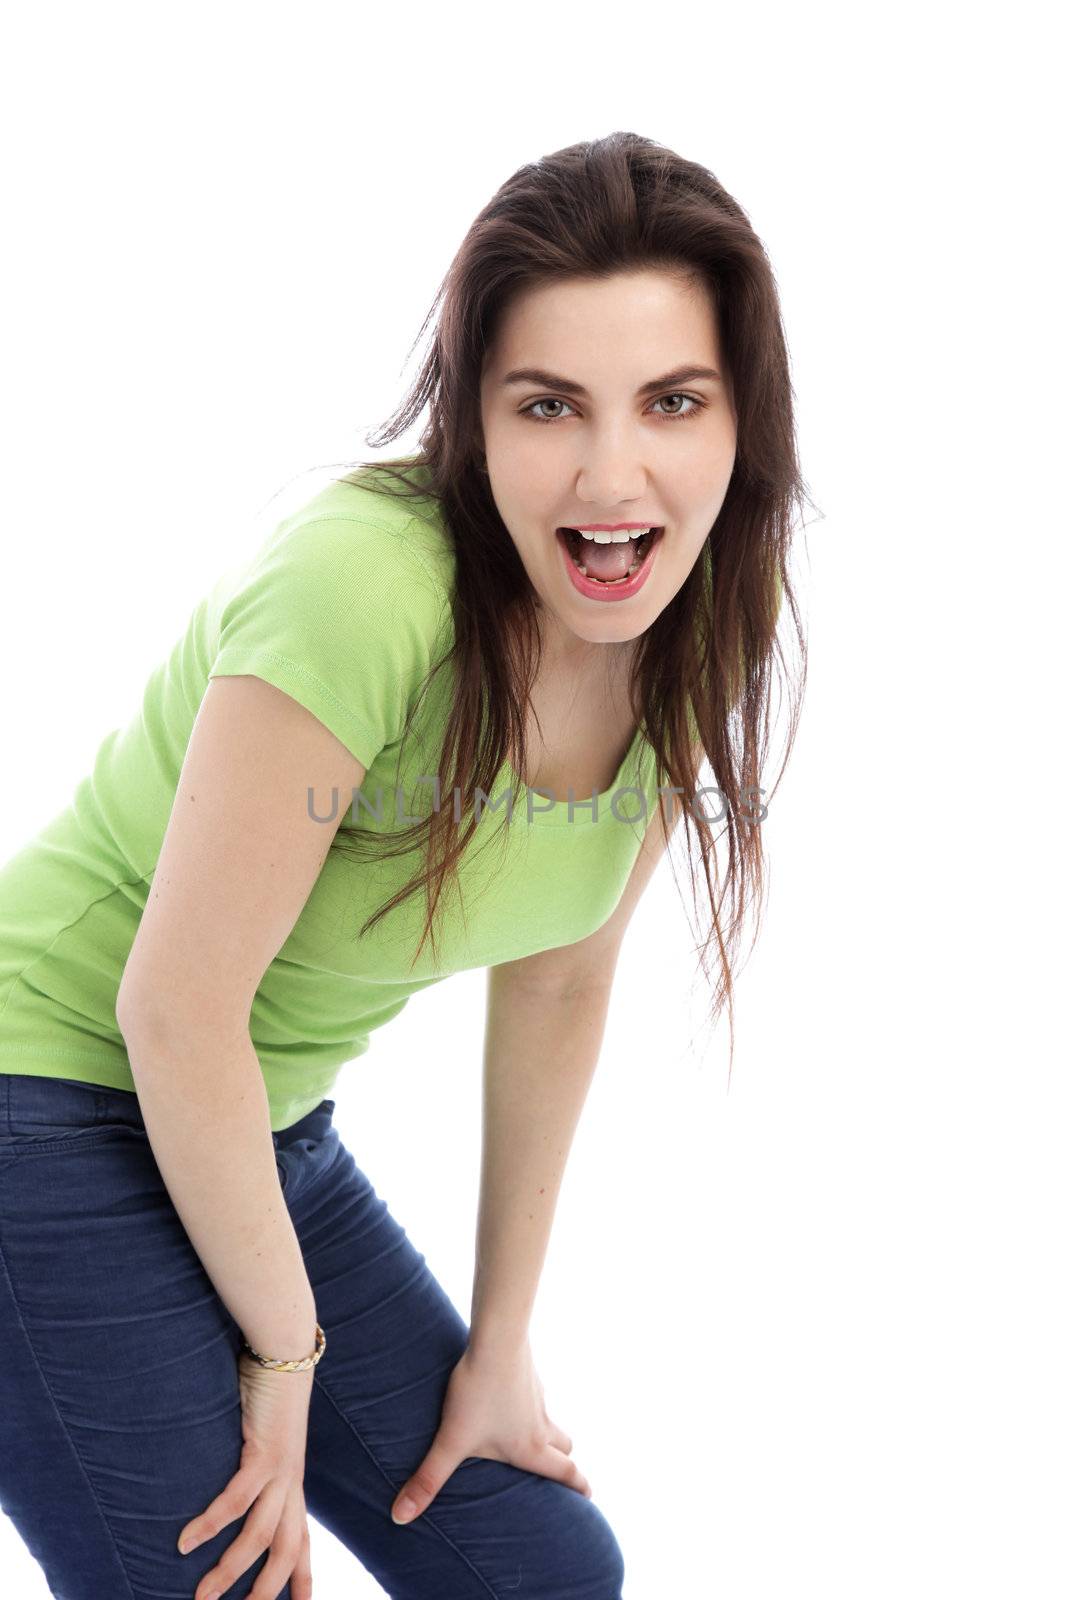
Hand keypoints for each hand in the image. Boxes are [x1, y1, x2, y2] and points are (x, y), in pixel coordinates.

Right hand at [178, 1349, 314, 1599]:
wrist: (285, 1348)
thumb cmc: (269, 1385)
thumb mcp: (263, 1435)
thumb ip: (250, 1462)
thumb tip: (228, 1479)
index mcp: (292, 1481)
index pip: (301, 1539)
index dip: (303, 1577)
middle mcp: (291, 1480)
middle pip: (285, 1550)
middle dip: (265, 1592)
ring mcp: (281, 1468)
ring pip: (259, 1535)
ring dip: (229, 1570)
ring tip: (201, 1597)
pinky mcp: (265, 1451)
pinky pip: (236, 1499)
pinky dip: (211, 1524)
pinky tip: (186, 1543)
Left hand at [391, 1337, 590, 1524]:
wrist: (495, 1339)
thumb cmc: (477, 1393)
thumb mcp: (450, 1441)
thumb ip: (428, 1480)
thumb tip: (401, 1518)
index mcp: (530, 1448)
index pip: (566, 1472)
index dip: (579, 1487)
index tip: (588, 1495)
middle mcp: (541, 1423)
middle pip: (565, 1445)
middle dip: (562, 1459)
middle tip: (557, 1469)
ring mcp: (537, 1395)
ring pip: (550, 1418)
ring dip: (544, 1428)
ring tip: (524, 1433)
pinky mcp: (528, 1371)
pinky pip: (533, 1392)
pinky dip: (527, 1401)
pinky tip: (504, 1395)